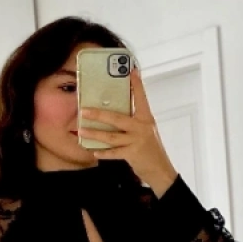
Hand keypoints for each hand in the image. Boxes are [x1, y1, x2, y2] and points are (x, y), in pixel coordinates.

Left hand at [82, 68, 177, 195]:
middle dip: (98, 114)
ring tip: (82, 131)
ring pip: (111, 136)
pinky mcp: (132, 154)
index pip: (141, 98)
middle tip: (84, 111)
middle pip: (117, 118)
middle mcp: (141, 127)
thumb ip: (134, 121)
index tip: (132, 71)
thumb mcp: (147, 131)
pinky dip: (104, 152)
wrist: (160, 170)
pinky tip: (94, 151)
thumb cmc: (151, 150)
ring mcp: (136, 141)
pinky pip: (114, 153)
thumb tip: (116, 112)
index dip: (137, 85)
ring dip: (95, 134)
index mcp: (146, 118)